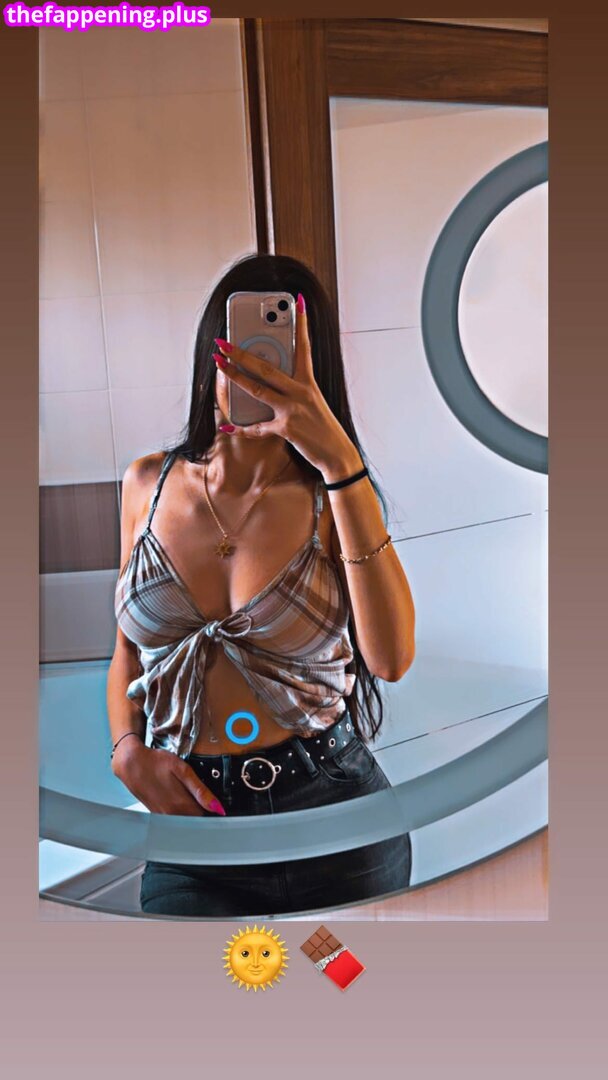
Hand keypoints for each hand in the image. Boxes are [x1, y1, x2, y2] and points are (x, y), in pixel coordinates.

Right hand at [111, 741, 225, 815]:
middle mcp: (172, 814)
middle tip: (208, 802)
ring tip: (194, 800)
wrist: (131, 763)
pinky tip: (179, 800)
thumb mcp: (182, 770)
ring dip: (191, 813)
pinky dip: (179, 812)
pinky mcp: (155, 813)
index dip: (213, 811)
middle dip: (203, 813)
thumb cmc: (156, 762)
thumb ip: (200, 790)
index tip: (219, 807)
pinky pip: (173, 818)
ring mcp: (162, 815)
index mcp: (182, 805)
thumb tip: (217, 808)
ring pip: (184, 820)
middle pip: (195, 821)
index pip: (206, 818)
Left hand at [213, 294, 362, 482]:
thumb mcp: (312, 402)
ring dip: (235, 377)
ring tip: (219, 365)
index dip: (302, 323)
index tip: (297, 302)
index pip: (305, 346)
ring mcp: (293, 409)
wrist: (337, 454)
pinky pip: (258, 427)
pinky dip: (241, 429)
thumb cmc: (323, 427)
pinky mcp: (286, 428)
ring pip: (258, 389)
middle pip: (267, 368)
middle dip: (242, 353)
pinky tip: (227, 427)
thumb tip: (266, 382)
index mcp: (309, 382)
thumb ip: (292, 390)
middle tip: (223, 342)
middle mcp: (302, 392)